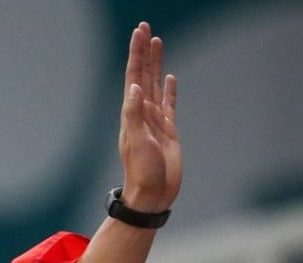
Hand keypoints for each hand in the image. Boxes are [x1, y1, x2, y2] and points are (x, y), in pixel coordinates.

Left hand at [118, 22, 180, 212]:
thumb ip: (135, 115)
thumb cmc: (142, 172)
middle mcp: (142, 114)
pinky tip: (170, 78)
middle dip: (143, 51)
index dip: (136, 54)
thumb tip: (135, 88)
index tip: (139, 32)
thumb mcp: (137, 142)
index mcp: (132, 114)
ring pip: (156, 85)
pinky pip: (169, 104)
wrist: (153, 196)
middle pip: (143, 75)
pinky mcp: (168, 131)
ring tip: (156, 43)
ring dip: (155, 64)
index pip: (134, 77)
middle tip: (144, 27)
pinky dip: (170, 89)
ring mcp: (155, 121)